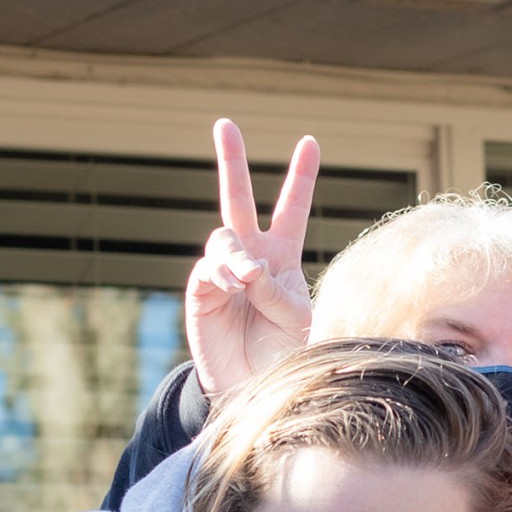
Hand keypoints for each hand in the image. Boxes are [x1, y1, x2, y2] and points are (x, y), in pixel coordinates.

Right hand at [184, 118, 318, 398]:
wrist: (253, 387)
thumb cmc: (284, 352)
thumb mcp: (297, 319)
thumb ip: (276, 289)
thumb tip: (244, 267)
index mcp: (282, 256)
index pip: (291, 208)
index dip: (300, 176)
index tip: (310, 141)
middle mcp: (250, 256)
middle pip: (238, 199)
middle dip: (231, 161)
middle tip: (224, 124)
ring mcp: (222, 272)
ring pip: (223, 239)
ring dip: (236, 255)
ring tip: (246, 278)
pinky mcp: (201, 292)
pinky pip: (208, 270)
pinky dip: (222, 275)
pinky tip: (232, 287)